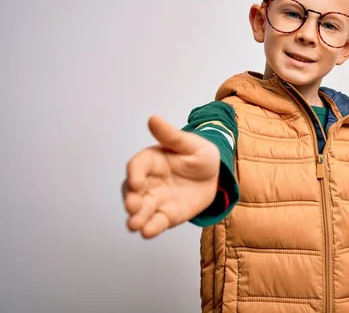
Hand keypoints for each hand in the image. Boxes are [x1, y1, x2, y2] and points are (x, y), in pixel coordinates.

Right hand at [122, 116, 219, 238]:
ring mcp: (155, 199)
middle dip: (130, 200)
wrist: (214, 175)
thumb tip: (153, 118)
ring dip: (136, 218)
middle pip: (132, 191)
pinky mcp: (165, 215)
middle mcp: (148, 181)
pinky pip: (156, 222)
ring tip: (135, 225)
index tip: (136, 183)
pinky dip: (151, 228)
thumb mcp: (190, 144)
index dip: (134, 174)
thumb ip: (171, 136)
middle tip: (132, 207)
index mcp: (151, 160)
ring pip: (141, 210)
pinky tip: (148, 232)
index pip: (137, 166)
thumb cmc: (199, 154)